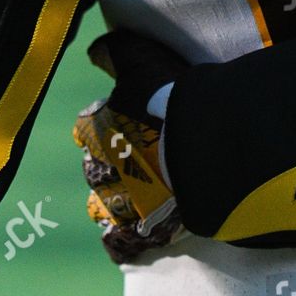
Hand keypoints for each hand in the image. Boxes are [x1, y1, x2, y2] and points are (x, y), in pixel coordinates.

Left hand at [74, 28, 187, 265]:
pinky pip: (122, 244)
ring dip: (116, 203)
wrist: (207, 144)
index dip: (104, 125)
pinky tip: (134, 235)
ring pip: (104, 208)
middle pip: (95, 168)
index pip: (87, 127)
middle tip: (139, 159)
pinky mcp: (141, 232)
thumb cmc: (172, 97)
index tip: (122, 124)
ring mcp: (120, 204)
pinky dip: (124, 242)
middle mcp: (100, 168)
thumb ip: (117, 52)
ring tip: (139, 196)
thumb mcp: (142, 59)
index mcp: (97, 129)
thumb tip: (95, 51)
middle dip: (111, 165)